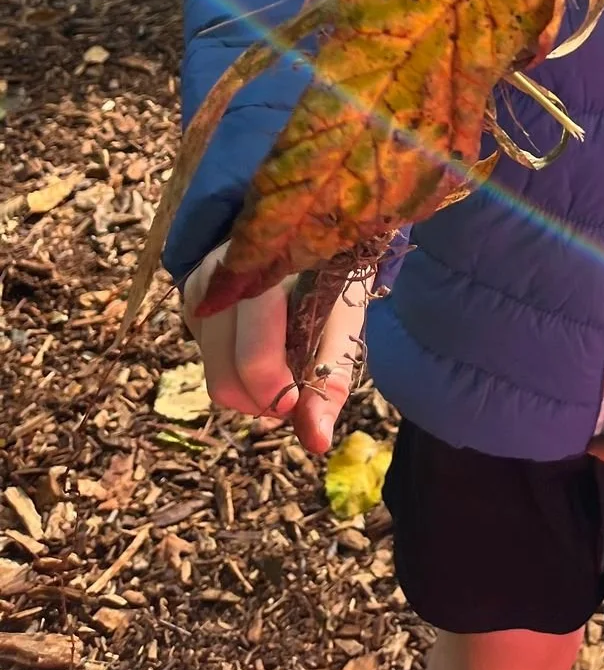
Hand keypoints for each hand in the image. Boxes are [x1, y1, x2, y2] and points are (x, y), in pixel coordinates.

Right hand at [181, 241, 365, 454]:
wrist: (312, 226)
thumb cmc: (334, 277)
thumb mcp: (344, 324)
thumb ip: (330, 382)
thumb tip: (315, 443)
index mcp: (275, 272)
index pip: (254, 350)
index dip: (272, 388)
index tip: (294, 403)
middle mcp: (228, 272)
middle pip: (224, 373)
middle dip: (259, 399)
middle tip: (291, 395)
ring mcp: (203, 279)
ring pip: (212, 369)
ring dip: (246, 386)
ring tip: (282, 364)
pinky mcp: (192, 293)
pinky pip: (203, 353)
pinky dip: (231, 365)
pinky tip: (258, 343)